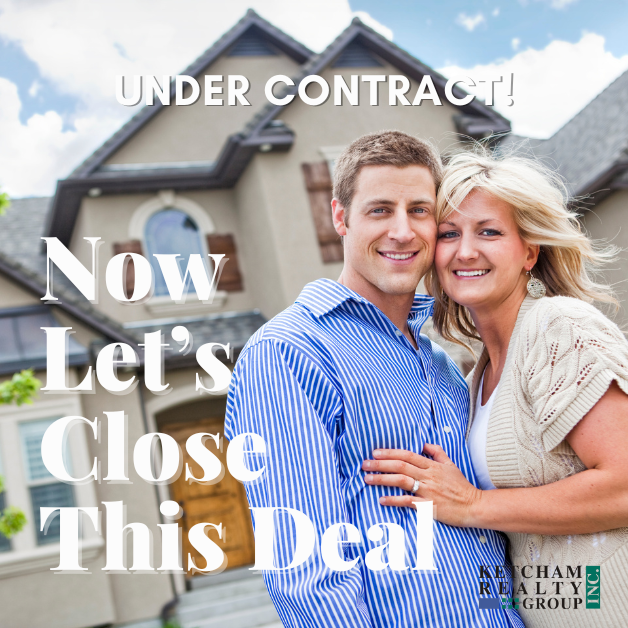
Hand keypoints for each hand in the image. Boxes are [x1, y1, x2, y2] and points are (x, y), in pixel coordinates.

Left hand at [362, 444, 482, 527]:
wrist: (474, 505)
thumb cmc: (461, 486)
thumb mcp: (450, 464)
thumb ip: (436, 452)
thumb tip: (423, 443)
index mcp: (432, 465)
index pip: (407, 455)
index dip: (390, 452)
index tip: (375, 452)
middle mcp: (428, 476)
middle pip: (400, 466)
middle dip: (380, 464)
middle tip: (364, 463)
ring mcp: (428, 491)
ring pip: (401, 481)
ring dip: (382, 479)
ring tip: (368, 479)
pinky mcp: (429, 506)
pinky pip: (408, 501)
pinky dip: (394, 500)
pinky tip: (382, 499)